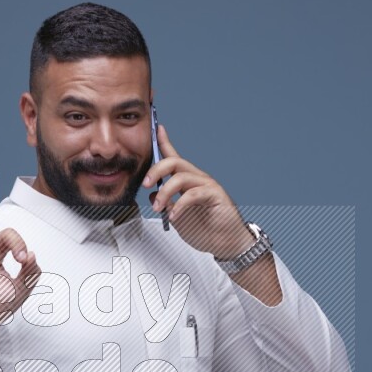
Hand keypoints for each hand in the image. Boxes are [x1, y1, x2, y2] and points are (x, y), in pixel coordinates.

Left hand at [142, 125, 253, 258]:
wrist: (225, 243)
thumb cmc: (205, 229)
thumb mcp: (176, 217)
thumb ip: (165, 205)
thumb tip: (152, 194)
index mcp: (187, 181)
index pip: (173, 157)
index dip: (164, 142)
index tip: (156, 128)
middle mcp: (197, 179)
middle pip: (174, 162)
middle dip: (156, 170)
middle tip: (145, 184)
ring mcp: (206, 185)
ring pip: (180, 177)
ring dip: (165, 192)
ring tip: (159, 208)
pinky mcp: (214, 195)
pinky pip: (192, 194)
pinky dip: (180, 205)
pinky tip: (174, 217)